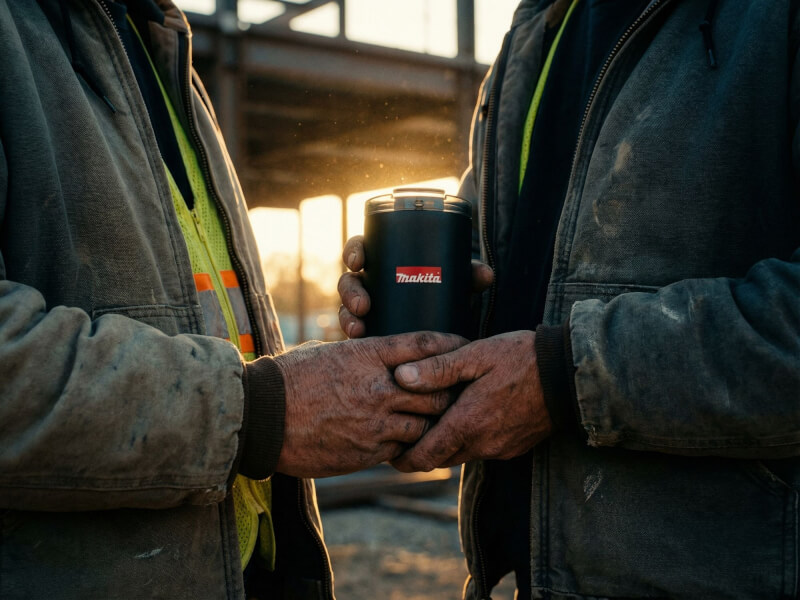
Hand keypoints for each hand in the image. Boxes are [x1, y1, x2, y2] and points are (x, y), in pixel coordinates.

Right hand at [273, 331, 466, 477]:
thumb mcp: (328, 354)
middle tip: (458, 390)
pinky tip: (410, 442)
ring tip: (439, 421)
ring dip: (433, 422)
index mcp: (368, 354)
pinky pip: (405, 448)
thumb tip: (379, 356)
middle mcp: (379, 386)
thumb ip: (360, 356)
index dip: (450, 344)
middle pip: (437, 388)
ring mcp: (376, 422)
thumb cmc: (289, 380)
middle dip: (450, 390)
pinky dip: (410, 444)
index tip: (464, 344)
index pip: (424, 344)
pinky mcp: (369, 451)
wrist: (262, 418)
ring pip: (427, 422)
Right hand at [337, 234, 493, 337]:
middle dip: (350, 291)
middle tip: (363, 304)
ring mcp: (365, 307)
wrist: (443, 330)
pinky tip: (357, 342)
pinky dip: (352, 334)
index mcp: (385, 262)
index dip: (355, 251)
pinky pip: (352, 329)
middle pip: (350, 280)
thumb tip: (487, 275)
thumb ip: (469, 276)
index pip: (362, 250)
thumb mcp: (454, 285)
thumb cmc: (443, 295)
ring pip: (347, 307)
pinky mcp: (366, 329)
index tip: (359, 260)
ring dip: (347, 316)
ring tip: (359, 328)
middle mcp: (371, 283)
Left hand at [389, 331, 551, 471]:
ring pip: (461, 455)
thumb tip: (401, 376)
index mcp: (467, 424)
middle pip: (440, 459)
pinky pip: (482, 449)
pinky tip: (467, 416)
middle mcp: (483, 444)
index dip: (403, 459)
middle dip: (422, 451)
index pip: (424, 457)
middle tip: (405, 434)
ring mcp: (500, 448)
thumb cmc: (521, 358)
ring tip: (433, 422)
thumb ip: (437, 368)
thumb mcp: (475, 355)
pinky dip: (468, 440)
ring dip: (446, 444)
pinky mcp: (514, 446)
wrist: (569, 374)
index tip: (390, 451)